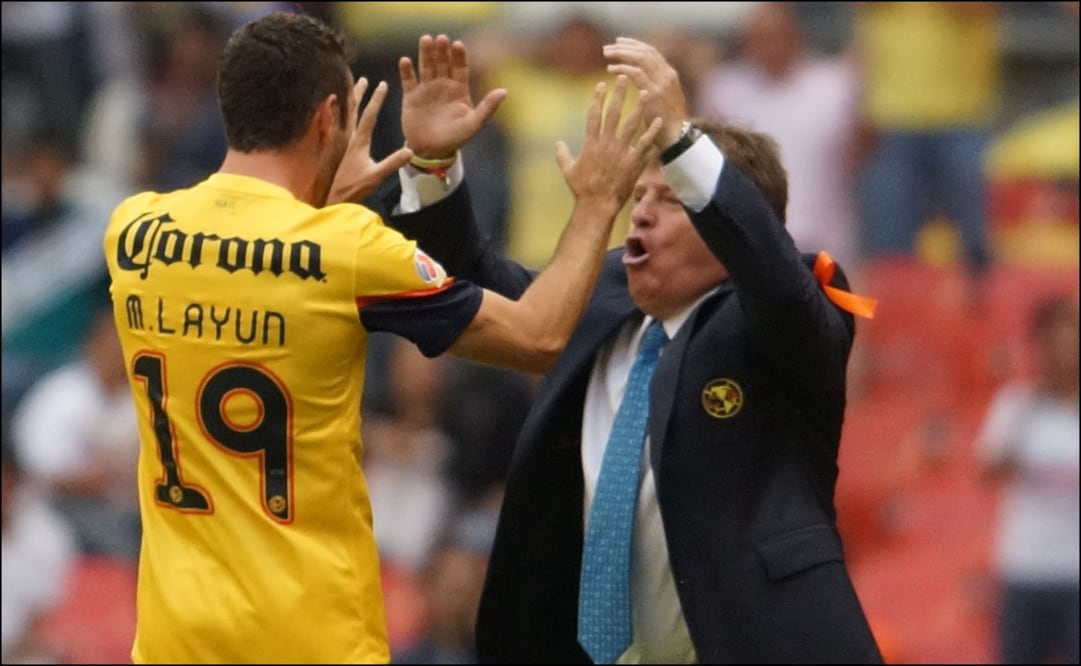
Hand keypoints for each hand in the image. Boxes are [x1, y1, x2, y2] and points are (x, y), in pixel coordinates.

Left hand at [328, 78, 412, 204]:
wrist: (331, 197)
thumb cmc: (354, 187)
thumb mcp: (376, 176)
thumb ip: (392, 163)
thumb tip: (411, 151)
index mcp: (359, 141)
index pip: (369, 115)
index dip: (376, 99)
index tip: (382, 84)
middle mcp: (347, 136)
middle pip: (352, 109)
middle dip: (358, 93)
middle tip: (363, 78)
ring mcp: (338, 140)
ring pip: (341, 114)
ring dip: (345, 99)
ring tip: (347, 86)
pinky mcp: (331, 146)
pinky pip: (330, 123)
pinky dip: (331, 111)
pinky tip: (329, 106)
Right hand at [399, 34, 507, 158]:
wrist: (432, 151)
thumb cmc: (456, 138)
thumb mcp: (474, 123)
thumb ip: (488, 107)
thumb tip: (505, 91)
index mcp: (459, 89)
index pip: (460, 68)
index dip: (459, 56)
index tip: (458, 44)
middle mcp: (443, 85)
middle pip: (442, 63)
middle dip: (442, 50)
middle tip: (441, 38)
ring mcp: (427, 89)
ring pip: (426, 66)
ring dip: (425, 53)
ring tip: (425, 39)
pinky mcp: (411, 97)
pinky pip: (409, 80)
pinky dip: (406, 71)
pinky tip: (405, 60)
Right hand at [557, 75, 661, 210]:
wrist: (597, 205)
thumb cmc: (582, 189)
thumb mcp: (568, 170)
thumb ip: (562, 155)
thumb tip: (557, 144)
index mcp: (591, 143)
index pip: (594, 115)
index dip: (597, 98)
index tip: (602, 84)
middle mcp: (606, 143)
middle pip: (613, 113)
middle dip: (619, 94)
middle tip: (624, 78)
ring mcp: (620, 152)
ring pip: (631, 124)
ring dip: (639, 107)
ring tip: (645, 92)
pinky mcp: (632, 162)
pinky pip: (644, 144)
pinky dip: (652, 132)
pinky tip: (658, 121)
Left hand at [603, 37, 688, 148]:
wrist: (678, 136)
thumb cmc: (667, 121)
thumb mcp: (664, 98)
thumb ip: (655, 85)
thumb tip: (640, 76)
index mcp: (670, 75)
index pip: (652, 52)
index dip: (635, 45)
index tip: (620, 42)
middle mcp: (667, 75)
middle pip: (645, 51)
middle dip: (625, 46)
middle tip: (608, 47)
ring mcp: (662, 83)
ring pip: (640, 58)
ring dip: (621, 54)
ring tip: (606, 54)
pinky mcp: (654, 93)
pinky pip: (636, 74)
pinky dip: (622, 69)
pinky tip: (611, 70)